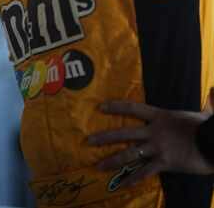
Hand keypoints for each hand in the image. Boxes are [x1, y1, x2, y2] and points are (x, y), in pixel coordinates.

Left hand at [87, 100, 213, 188]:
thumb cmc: (209, 127)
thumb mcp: (202, 113)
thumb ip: (203, 103)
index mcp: (160, 117)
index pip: (132, 109)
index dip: (116, 107)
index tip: (100, 107)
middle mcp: (155, 131)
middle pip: (124, 133)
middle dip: (104, 137)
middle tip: (88, 141)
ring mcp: (158, 147)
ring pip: (129, 154)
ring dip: (112, 160)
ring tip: (98, 165)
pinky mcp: (166, 163)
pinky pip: (145, 172)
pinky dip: (133, 179)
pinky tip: (122, 184)